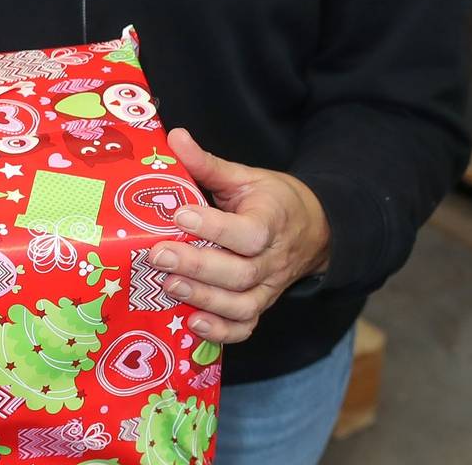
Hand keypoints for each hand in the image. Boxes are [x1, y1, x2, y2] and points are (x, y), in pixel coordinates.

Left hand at [146, 129, 330, 343]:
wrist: (313, 230)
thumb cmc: (271, 201)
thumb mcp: (245, 177)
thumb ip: (208, 164)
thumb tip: (174, 138)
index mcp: (271, 221)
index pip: (248, 232)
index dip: (214, 227)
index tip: (180, 216)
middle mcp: (271, 260)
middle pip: (239, 273)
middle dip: (197, 266)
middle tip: (158, 255)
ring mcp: (267, 287)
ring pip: (241, 304)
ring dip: (203, 299)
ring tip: (167, 286)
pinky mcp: (260, 305)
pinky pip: (245, 327)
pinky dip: (221, 332)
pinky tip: (191, 324)